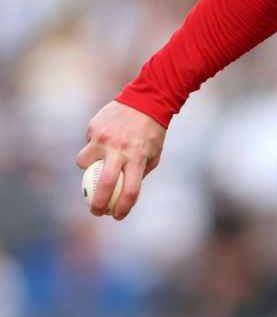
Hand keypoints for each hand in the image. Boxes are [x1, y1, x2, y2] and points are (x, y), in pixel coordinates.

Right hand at [76, 101, 165, 219]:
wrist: (146, 100)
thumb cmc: (152, 132)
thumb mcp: (153, 154)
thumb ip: (139, 173)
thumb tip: (124, 195)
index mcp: (137, 158)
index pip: (129, 190)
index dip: (122, 208)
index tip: (117, 216)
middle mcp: (119, 149)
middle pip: (103, 184)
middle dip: (97, 204)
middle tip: (97, 212)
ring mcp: (103, 138)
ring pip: (83, 163)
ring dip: (87, 168)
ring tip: (97, 163)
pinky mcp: (93, 128)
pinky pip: (87, 145)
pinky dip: (93, 147)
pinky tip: (104, 140)